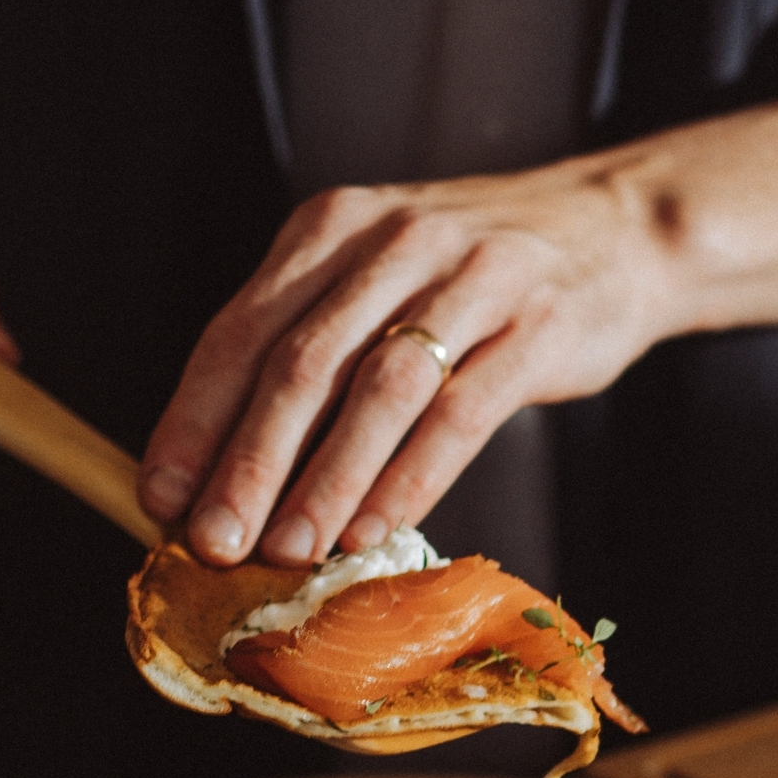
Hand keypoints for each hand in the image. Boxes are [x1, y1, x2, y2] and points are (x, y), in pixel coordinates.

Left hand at [139, 161, 676, 565]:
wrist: (615, 233)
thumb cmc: (480, 277)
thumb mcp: (384, 275)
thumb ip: (316, 341)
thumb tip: (231, 460)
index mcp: (335, 227)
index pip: (241, 329)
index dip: (195, 418)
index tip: (162, 496)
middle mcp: (395, 244)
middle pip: (301, 363)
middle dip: (247, 462)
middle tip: (213, 540)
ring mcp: (471, 282)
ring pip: (378, 391)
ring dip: (326, 480)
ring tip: (290, 549)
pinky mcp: (536, 330)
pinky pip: (461, 414)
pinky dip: (411, 478)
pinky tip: (376, 527)